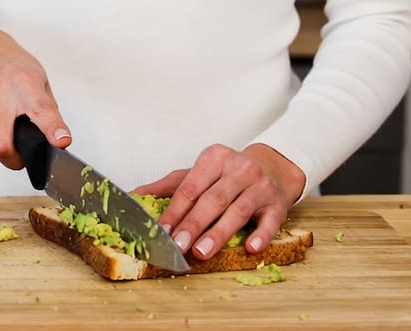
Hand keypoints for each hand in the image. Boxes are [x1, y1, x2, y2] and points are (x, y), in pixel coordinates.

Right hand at [0, 27, 71, 168]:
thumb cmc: (12, 65)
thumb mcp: (39, 80)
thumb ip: (48, 111)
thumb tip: (58, 140)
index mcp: (25, 82)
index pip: (41, 109)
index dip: (52, 129)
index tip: (60, 141)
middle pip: (1, 143)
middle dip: (13, 159)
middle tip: (21, 156)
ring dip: (0, 147)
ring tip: (6, 129)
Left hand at [132, 143, 305, 260]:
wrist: (273, 166)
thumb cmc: (228, 174)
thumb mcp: (198, 173)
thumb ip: (166, 186)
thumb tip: (132, 197)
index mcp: (214, 159)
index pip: (190, 187)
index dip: (175, 211)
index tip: (162, 231)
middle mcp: (239, 169)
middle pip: (213, 199)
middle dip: (194, 224)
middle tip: (178, 245)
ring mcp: (260, 187)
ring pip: (238, 211)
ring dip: (219, 233)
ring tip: (202, 252)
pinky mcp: (278, 204)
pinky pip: (270, 221)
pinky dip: (261, 235)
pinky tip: (251, 247)